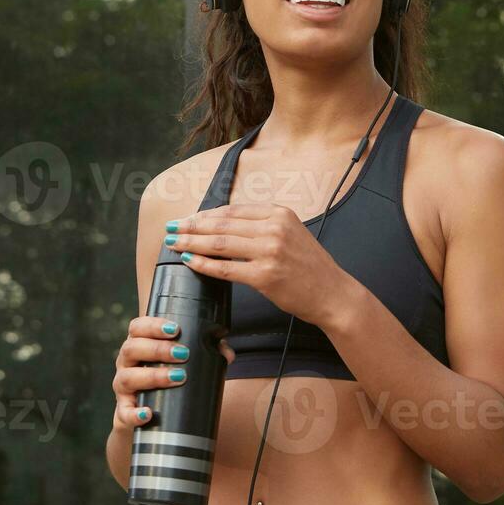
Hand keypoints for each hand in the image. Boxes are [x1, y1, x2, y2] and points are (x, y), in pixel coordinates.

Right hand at [113, 315, 234, 428]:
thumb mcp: (183, 364)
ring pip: (127, 378)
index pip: (137, 327)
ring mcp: (122, 388)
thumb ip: (206, 353)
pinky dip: (134, 414)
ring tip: (179, 377)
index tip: (175, 329)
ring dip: (153, 376)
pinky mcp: (123, 412)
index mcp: (139, 345)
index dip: (153, 325)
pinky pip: (123, 414)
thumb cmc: (168, 379)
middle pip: (131, 349)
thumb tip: (227, 355)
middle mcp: (127, 364)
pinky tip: (149, 414)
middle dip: (158, 349)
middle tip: (184, 353)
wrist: (152, 419)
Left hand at [163, 203, 354, 327]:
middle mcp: (275, 228)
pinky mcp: (266, 276)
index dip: (204, 214)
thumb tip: (224, 226)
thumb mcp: (290, 234)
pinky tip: (189, 261)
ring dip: (192, 243)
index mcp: (279, 213)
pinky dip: (204, 264)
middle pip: (222, 224)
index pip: (232, 210)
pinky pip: (226, 269)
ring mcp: (271, 251)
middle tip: (171, 229)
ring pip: (220, 244)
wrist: (333, 293)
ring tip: (173, 243)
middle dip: (192, 226)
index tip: (187, 219)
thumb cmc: (309, 268)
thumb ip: (262, 227)